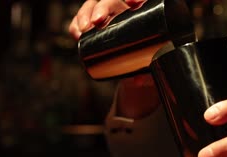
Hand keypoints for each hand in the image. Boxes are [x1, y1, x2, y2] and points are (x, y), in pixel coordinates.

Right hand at [68, 0, 158, 118]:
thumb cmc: (147, 64)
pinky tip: (76, 34)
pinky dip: (76, 25)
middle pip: (110, 1)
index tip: (132, 2)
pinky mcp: (93, 28)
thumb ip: (148, 75)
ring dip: (85, 14)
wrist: (134, 72)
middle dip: (101, 7)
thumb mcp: (151, 69)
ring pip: (93, 6)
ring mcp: (107, 18)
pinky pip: (81, 20)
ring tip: (83, 30)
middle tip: (97, 21)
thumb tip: (138, 79)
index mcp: (142, 14)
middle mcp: (123, 11)